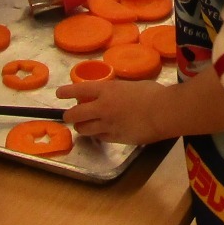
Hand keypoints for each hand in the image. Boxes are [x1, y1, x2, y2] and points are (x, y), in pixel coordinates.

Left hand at [58, 77, 175, 145]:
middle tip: (70, 115)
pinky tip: (103, 132)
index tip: (59, 94)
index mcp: (106, 90)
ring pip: (84, 129)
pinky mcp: (115, 138)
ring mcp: (107, 125)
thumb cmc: (153, 93)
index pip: (78, 90)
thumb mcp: (130, 85)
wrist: (164, 112)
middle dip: (69, 116)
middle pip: (75, 114)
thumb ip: (116, 91)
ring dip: (82, 127)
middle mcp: (102, 108)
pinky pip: (100, 137)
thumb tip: (110, 95)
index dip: (66, 92)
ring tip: (85, 125)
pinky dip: (98, 134)